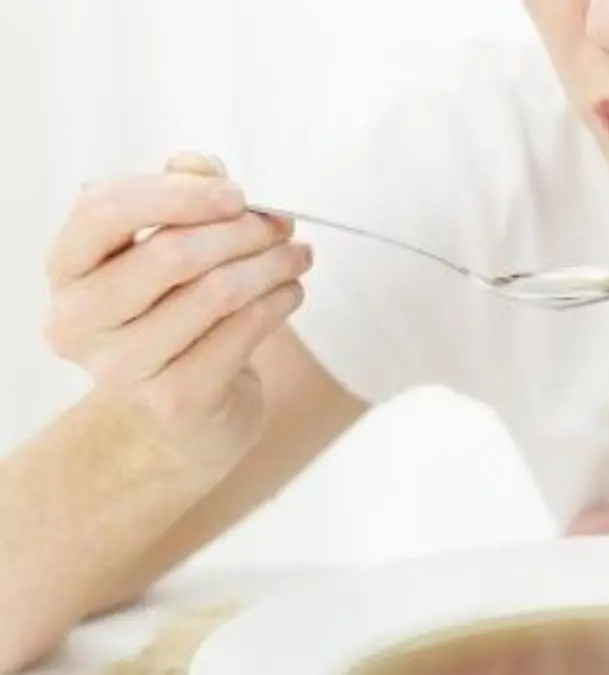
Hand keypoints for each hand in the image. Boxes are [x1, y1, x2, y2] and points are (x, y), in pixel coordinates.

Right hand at [43, 152, 311, 462]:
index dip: (178, 193)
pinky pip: (242, 333)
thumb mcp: (167, 246)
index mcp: (67, 267)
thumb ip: (179, 193)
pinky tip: (291, 291)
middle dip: (242, 231)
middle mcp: (78, 321)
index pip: (104, 208)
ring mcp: (121, 368)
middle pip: (172, 253)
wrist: (182, 414)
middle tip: (284, 225)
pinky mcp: (173, 401)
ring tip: (298, 255)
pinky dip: (278, 302)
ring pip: (216, 293)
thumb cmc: (175, 310)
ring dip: (272, 265)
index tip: (237, 193)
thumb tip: (200, 166)